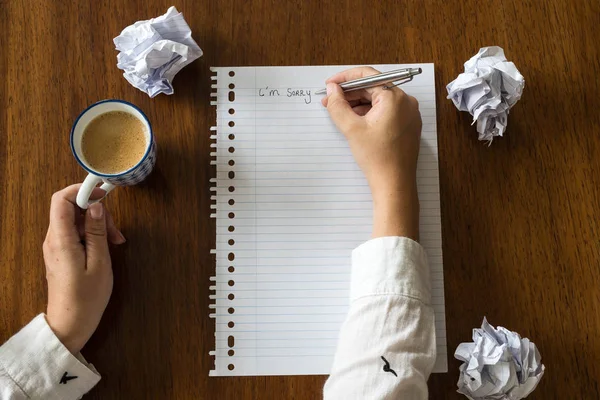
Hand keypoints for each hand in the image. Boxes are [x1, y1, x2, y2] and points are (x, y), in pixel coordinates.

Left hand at [43, 184, 124, 353]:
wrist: (70, 325)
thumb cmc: (87, 297)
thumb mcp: (99, 262)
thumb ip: (96, 231)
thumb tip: (96, 206)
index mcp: (60, 239)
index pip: (61, 199)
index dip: (81, 190)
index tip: (103, 194)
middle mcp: (53, 239)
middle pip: (71, 208)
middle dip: (95, 210)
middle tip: (116, 230)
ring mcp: (55, 246)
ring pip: (75, 220)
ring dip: (96, 224)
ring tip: (115, 241)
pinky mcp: (61, 253)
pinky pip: (75, 233)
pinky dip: (92, 234)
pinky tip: (106, 246)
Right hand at [322, 67, 421, 239]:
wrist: (394, 184)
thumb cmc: (377, 158)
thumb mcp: (352, 128)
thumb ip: (338, 105)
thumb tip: (332, 90)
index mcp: (395, 98)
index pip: (368, 75)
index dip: (345, 78)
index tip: (330, 84)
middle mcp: (406, 102)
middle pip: (373, 88)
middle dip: (350, 93)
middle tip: (329, 100)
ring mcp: (408, 114)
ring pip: (378, 100)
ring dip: (358, 103)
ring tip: (338, 112)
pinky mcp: (406, 126)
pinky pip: (386, 111)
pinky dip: (369, 113)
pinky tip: (354, 120)